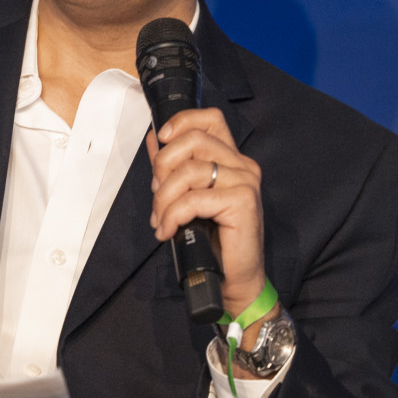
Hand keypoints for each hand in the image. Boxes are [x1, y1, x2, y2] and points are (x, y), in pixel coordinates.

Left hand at [147, 107, 269, 318]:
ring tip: (160, 220)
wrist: (235, 278)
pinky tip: (167, 232)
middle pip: (194, 140)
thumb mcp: (187, 197)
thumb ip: (173, 168)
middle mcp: (243, 165)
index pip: (211, 119)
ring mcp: (246, 182)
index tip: (160, 139)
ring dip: (164, 198)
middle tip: (156, 194)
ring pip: (190, 171)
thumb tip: (152, 139)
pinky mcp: (243, 202)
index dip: (182, 121)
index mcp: (232, 159)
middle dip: (163, 165)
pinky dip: (173, 216)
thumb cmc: (213, 240)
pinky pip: (194, 200)